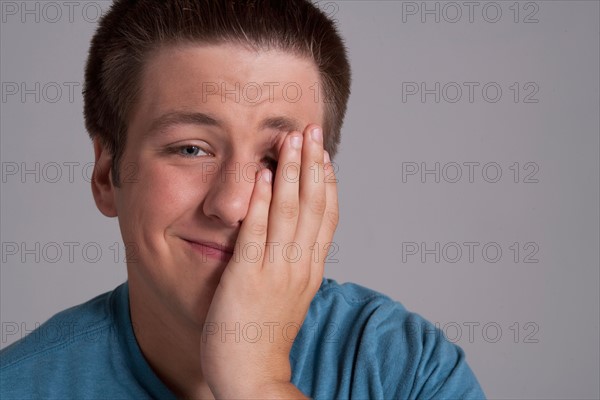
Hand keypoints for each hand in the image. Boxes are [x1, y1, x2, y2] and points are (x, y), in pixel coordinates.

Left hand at [200, 124, 338, 397]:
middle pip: (314, 205)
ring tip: (291, 139)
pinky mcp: (249, 277)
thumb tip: (293, 238)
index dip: (327, 181)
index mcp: (310, 269)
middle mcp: (300, 265)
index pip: (327, 216)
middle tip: (312, 129)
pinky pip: (259, 233)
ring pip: (291, 212)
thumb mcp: (289, 297)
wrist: (252, 376)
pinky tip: (264, 175)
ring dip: (292, 172)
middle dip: (313, 164)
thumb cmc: (265, 337)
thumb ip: (293, 266)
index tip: (324, 153)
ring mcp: (276, 270)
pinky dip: (264, 202)